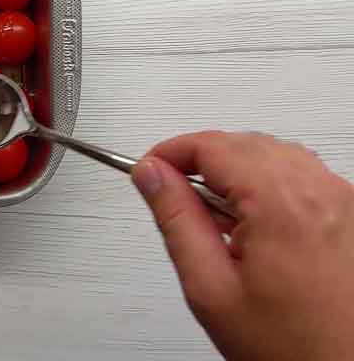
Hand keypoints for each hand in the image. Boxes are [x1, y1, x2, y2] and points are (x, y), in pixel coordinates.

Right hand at [133, 131, 353, 359]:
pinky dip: (270, 185)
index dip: (171, 152)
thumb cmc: (290, 347)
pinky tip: (253, 225)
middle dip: (202, 161)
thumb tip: (151, 174)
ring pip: (276, 155)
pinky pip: (304, 177)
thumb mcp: (209, 286)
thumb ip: (176, 219)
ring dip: (237, 171)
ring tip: (215, 219)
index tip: (149, 169)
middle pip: (245, 143)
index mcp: (283, 205)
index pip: (214, 146)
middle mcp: (323, 194)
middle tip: (171, 194)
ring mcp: (345, 203)